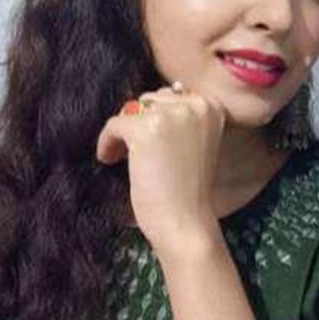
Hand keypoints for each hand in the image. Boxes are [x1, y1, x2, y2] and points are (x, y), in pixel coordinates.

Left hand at [95, 83, 227, 257]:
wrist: (186, 223)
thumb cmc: (188, 191)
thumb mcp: (194, 144)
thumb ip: (180, 120)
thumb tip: (149, 99)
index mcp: (211, 106)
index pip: (170, 96)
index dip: (157, 120)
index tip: (154, 147)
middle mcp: (195, 104)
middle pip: (150, 100)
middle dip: (141, 124)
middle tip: (141, 156)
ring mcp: (171, 115)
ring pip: (131, 111)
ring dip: (124, 134)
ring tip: (127, 159)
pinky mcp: (146, 129)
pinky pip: (113, 125)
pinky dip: (107, 143)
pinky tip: (111, 160)